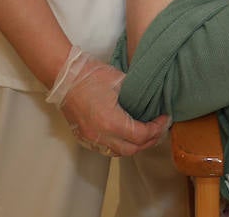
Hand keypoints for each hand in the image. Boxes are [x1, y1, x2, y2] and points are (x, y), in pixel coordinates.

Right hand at [46, 46, 167, 157]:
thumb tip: (152, 100)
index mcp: (111, 122)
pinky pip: (105, 148)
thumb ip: (138, 95)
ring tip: (145, 133)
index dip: (156, 129)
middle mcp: (100, 136)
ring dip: (134, 145)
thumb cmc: (91, 75)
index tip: (164, 119)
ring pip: (118, 152)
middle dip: (149, 141)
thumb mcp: (121, 81)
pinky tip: (127, 135)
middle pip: (131, 149)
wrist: (65, 76)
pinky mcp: (83, 137)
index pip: (141, 135)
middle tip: (158, 128)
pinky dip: (119, 145)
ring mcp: (90, 139)